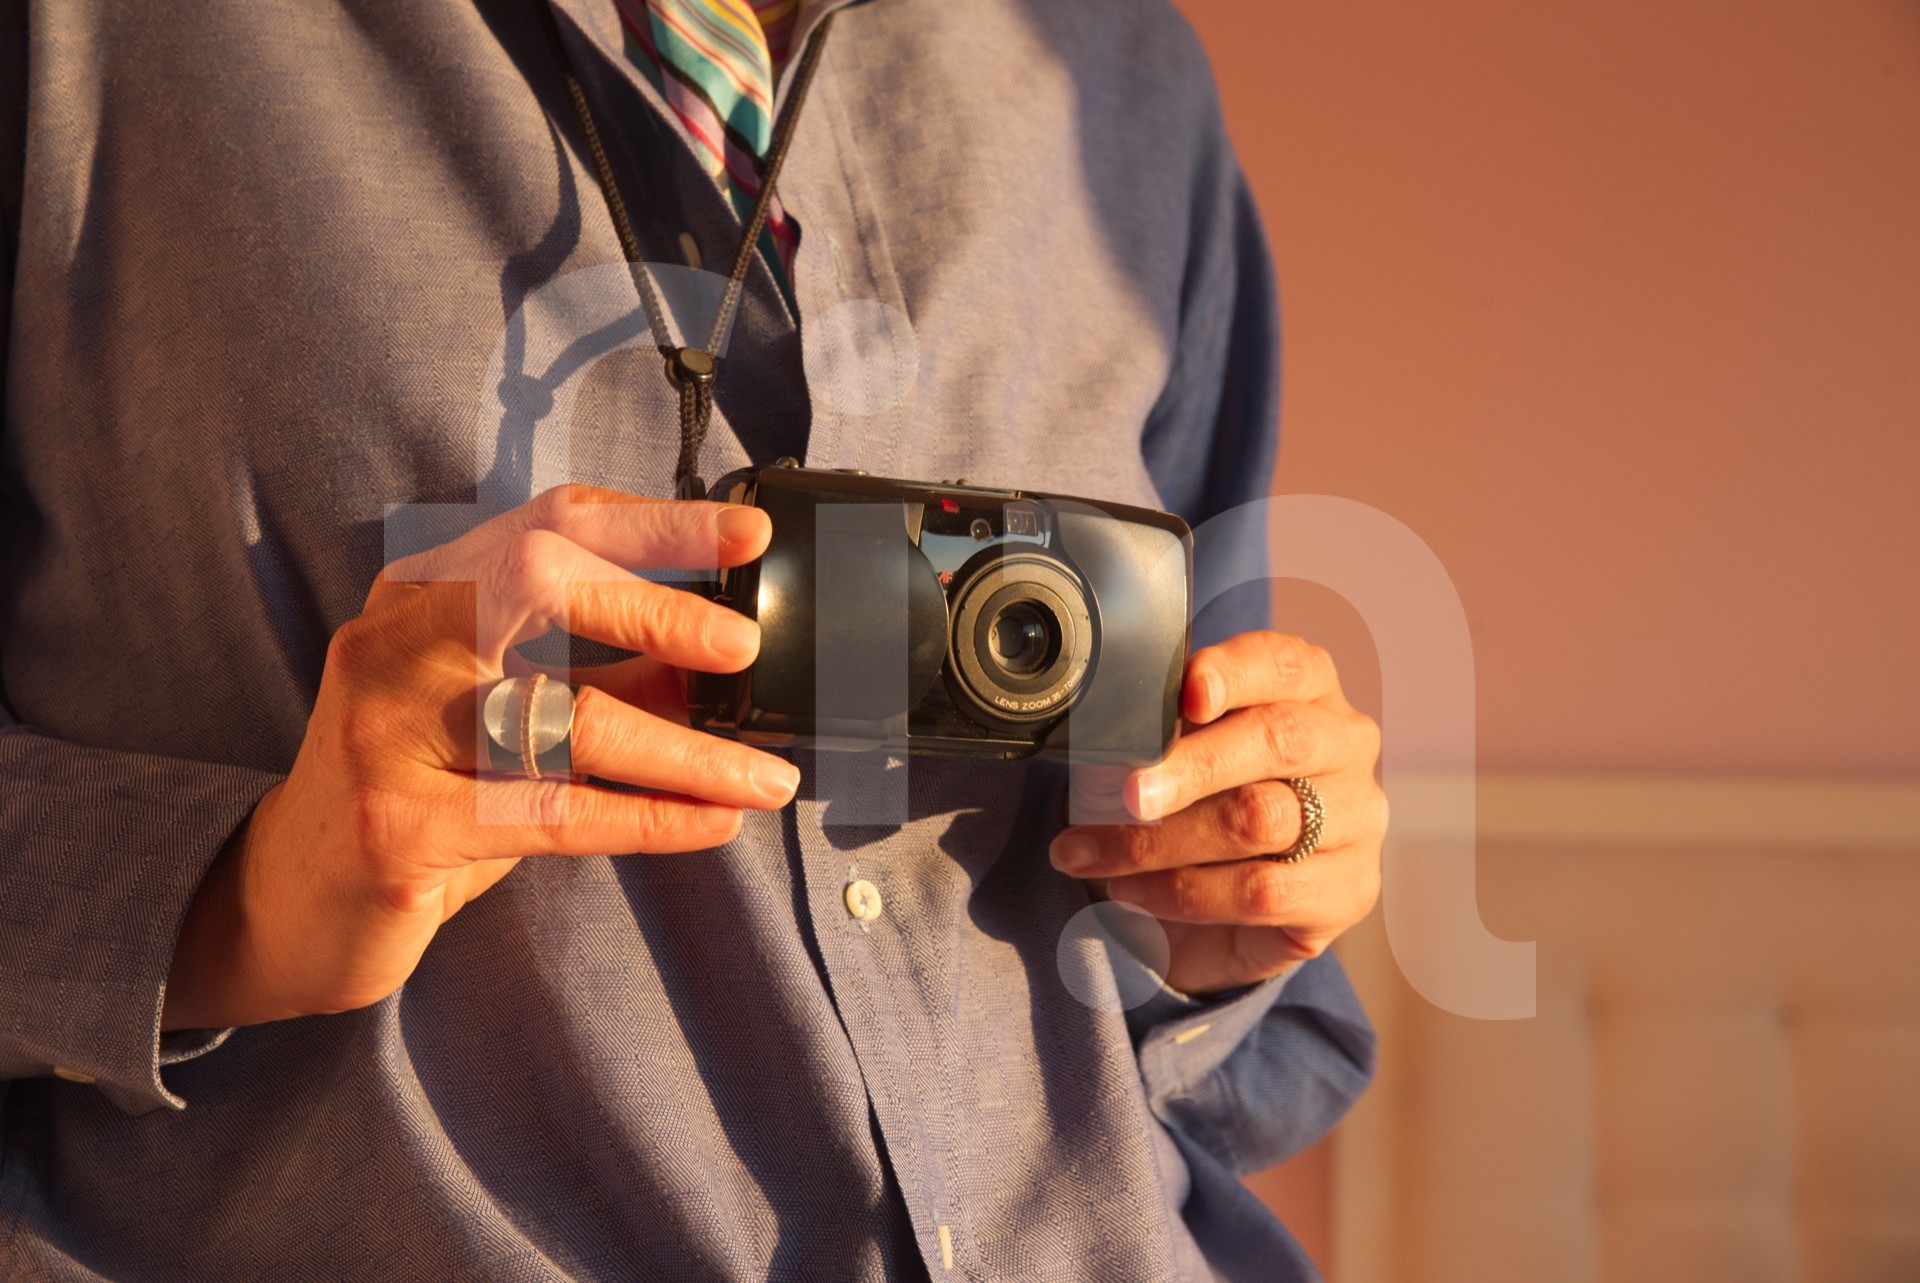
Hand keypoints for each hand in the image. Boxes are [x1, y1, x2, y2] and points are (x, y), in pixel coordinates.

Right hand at [163, 485, 799, 1029]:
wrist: (295, 901)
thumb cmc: (422, 792)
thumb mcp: (509, 713)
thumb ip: (606, 674)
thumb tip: (723, 656)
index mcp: (423, 593)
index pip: (545, 525)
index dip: (653, 525)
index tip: (745, 535)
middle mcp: (393, 644)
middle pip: (534, 583)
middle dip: (653, 609)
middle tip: (744, 645)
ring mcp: (385, 733)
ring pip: (558, 719)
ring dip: (683, 751)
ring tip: (766, 776)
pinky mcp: (398, 828)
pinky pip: (551, 814)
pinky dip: (647, 818)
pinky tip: (712, 821)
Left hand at [1048, 631, 1385, 996]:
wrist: (1224, 914)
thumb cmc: (1202, 806)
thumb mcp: (1182, 751)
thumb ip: (1164, 722)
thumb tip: (1112, 709)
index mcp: (1309, 690)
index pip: (1283, 663)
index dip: (1235, 673)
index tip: (1189, 694)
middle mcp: (1346, 746)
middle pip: (1279, 740)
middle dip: (1193, 766)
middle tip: (1128, 793)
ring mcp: (1358, 819)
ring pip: (1261, 820)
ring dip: (1163, 841)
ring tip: (1094, 854)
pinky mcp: (1350, 890)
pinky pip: (1263, 891)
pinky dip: (1185, 893)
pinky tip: (1134, 893)